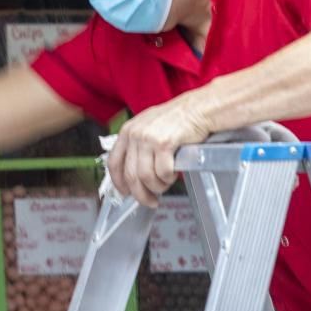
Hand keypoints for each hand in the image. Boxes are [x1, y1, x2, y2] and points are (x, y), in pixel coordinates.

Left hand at [107, 92, 213, 207]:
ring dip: (157, 186)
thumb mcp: (147, 128)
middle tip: (150, 201)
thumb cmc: (175, 120)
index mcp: (127, 131)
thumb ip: (137, 148)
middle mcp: (134, 134)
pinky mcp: (164, 143)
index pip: (113, 162)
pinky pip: (163, 172)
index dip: (119, 182)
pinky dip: (169, 178)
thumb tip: (133, 175)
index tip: (125, 193)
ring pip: (145, 177)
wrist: (196, 110)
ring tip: (165, 183)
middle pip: (130, 175)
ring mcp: (148, 138)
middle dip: (140, 194)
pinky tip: (173, 173)